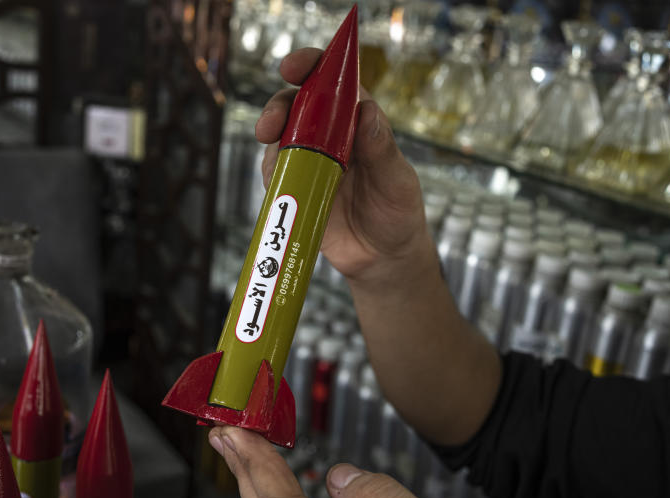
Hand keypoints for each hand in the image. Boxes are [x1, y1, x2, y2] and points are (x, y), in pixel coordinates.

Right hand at [256, 48, 433, 286]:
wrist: (383, 259)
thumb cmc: (398, 214)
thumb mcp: (398, 181)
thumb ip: (382, 149)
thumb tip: (367, 112)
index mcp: (357, 122)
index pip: (334, 82)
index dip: (312, 66)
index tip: (295, 67)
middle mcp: (330, 137)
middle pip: (296, 106)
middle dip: (278, 107)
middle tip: (270, 124)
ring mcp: (309, 163)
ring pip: (280, 138)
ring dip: (271, 140)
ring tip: (275, 155)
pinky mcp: (295, 190)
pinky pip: (274, 174)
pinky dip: (270, 173)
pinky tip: (277, 180)